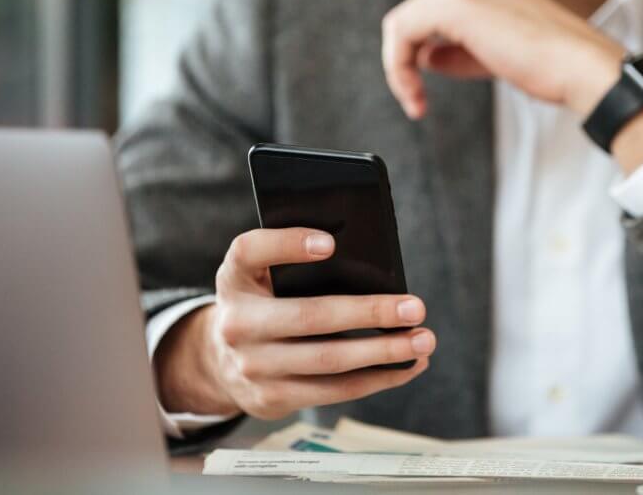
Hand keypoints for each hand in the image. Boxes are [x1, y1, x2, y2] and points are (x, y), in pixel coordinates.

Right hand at [153, 228, 433, 418]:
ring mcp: (253, 365)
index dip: (289, 244)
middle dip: (369, 312)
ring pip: (328, 361)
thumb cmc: (261, 301)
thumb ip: (294, 259)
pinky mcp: (272, 398)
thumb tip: (369, 262)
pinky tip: (407, 365)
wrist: (220, 360)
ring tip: (422, 340)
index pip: (251, 251)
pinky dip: (377, 378)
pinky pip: (334, 390)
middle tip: (415, 307)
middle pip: (309, 316)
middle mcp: (237, 323)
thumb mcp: (261, 272)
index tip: (330, 243)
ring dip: (384, 352)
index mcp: (235, 277)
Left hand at [382, 0, 625, 119]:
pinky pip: (403, 32)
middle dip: (406, 60)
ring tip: (414, 100)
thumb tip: (425, 57)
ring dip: (399, 66)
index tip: (424, 89)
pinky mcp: (457, 5)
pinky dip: (399, 66)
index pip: (434, 11)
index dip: (421, 51)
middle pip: (414, 14)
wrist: (581, 68)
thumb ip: (459, 52)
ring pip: (403, 22)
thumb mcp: (497, 56)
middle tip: (414, 99)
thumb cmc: (554, 68)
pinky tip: (414, 94)